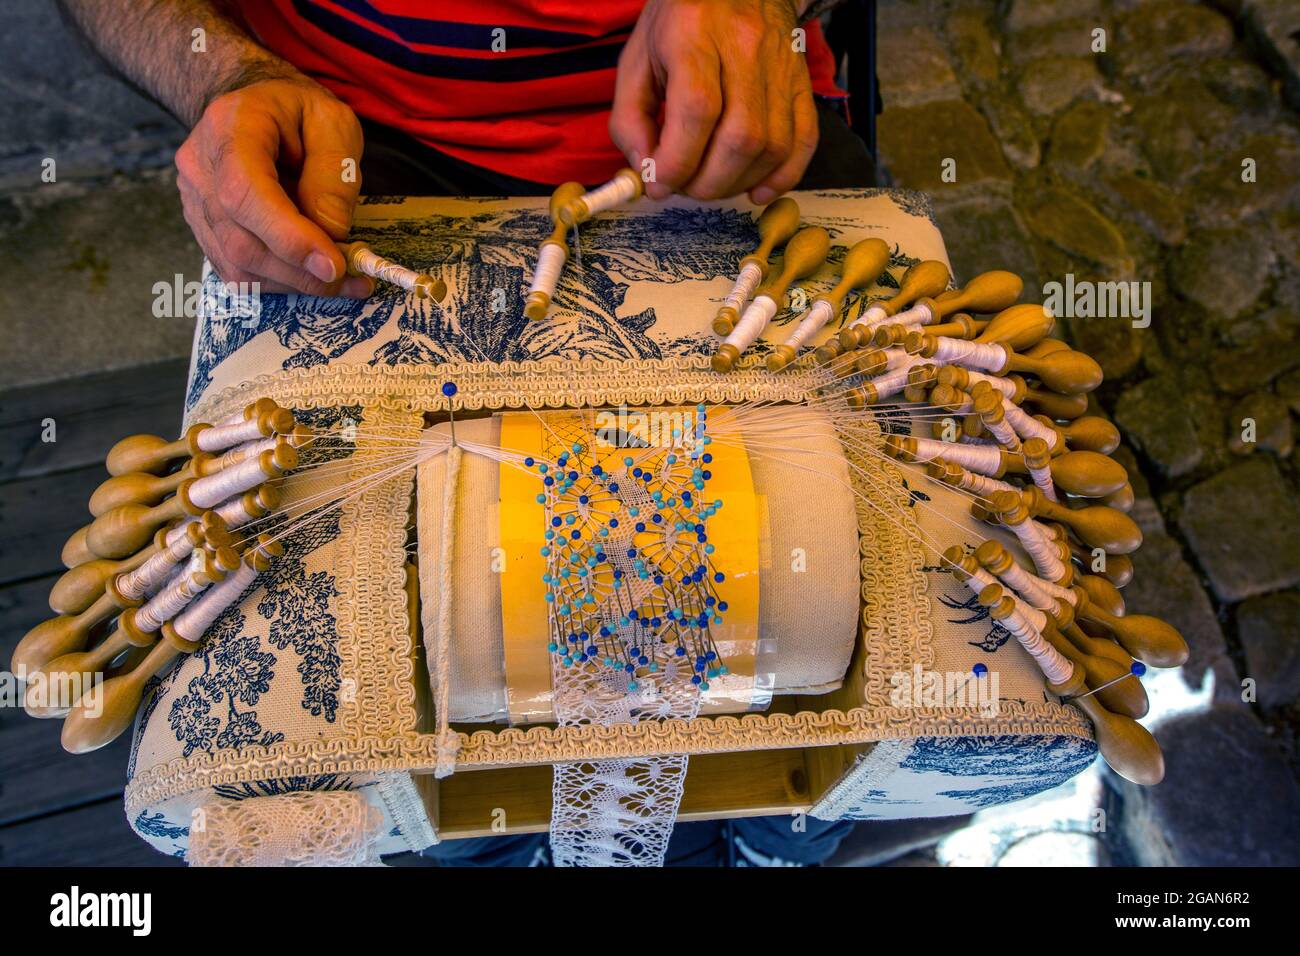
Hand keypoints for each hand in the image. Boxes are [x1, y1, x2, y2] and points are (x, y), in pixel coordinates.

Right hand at [175, 76, 372, 296]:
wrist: (255, 109)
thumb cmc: (298, 112)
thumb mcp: (333, 123)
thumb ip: (334, 174)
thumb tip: (332, 233)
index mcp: (229, 129)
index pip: (245, 193)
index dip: (288, 238)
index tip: (333, 266)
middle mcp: (200, 169)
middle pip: (242, 241)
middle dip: (302, 271)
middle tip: (353, 278)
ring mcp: (195, 202)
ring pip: (239, 266)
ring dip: (296, 282)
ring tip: (343, 279)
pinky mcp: (204, 230)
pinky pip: (239, 272)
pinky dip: (281, 282)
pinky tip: (312, 273)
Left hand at [610, 0, 818, 203]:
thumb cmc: (680, 23)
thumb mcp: (637, 60)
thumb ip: (630, 120)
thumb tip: (647, 173)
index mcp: (695, 35)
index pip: (697, 111)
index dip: (677, 161)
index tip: (659, 182)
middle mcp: (745, 48)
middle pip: (740, 137)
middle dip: (707, 181)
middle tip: (684, 186)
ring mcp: (780, 67)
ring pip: (772, 145)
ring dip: (737, 182)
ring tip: (710, 182)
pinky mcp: (801, 83)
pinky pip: (804, 140)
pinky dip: (781, 176)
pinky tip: (754, 190)